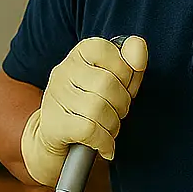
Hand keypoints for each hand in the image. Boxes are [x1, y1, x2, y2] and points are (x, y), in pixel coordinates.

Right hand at [20, 36, 147, 185]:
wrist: (56, 136)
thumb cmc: (92, 104)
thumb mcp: (115, 80)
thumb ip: (131, 62)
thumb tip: (138, 46)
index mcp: (80, 54)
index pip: (109, 51)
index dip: (125, 74)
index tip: (123, 88)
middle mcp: (63, 71)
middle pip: (107, 83)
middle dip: (122, 104)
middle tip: (117, 112)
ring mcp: (56, 97)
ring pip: (98, 109)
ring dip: (113, 125)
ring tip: (109, 128)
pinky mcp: (54, 124)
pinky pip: (89, 130)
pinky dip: (105, 142)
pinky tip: (105, 145)